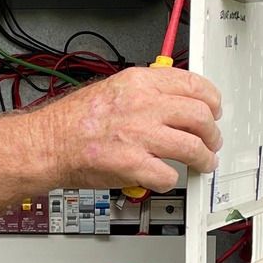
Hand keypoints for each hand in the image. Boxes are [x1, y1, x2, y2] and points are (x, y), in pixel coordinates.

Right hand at [39, 67, 221, 191]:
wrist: (48, 144)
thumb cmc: (74, 121)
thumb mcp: (113, 88)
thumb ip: (146, 91)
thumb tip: (176, 100)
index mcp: (139, 82)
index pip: (194, 85)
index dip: (212, 101)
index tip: (214, 110)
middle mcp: (142, 105)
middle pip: (201, 116)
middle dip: (212, 133)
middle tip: (211, 141)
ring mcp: (139, 136)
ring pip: (194, 148)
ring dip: (204, 159)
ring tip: (203, 163)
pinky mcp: (133, 165)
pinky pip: (170, 175)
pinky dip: (170, 180)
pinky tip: (164, 177)